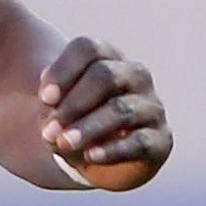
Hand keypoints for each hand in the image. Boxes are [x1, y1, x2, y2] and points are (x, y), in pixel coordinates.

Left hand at [38, 36, 170, 191]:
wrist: (97, 156)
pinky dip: (113, 149)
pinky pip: (139, 142)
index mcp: (106, 57)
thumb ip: (51, 102)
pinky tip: (91, 156)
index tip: (44, 98)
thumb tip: (51, 104)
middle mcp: (134, 75)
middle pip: (105, 76)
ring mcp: (152, 106)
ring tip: (63, 143)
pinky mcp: (161, 139)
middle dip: (73, 104)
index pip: (87, 49)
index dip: (64, 71)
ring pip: (121, 109)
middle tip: (48, 130)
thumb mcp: (55, 107)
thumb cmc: (73, 119)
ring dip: (88, 128)